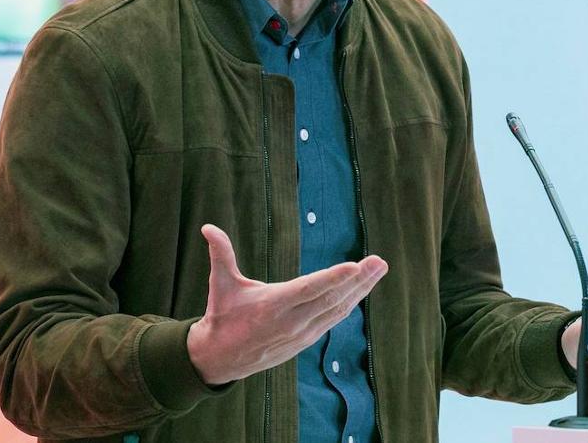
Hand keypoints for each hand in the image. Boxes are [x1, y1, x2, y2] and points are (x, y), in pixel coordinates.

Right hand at [186, 224, 388, 385]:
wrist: (220, 359)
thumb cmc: (222, 316)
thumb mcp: (220, 285)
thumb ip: (220, 255)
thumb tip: (208, 227)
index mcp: (272, 306)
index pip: (309, 288)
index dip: (333, 277)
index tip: (355, 265)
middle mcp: (291, 322)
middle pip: (331, 298)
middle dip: (359, 279)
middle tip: (379, 261)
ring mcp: (302, 334)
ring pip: (338, 309)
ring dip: (361, 289)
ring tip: (379, 268)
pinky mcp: (306, 341)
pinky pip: (334, 319)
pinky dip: (350, 303)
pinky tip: (363, 288)